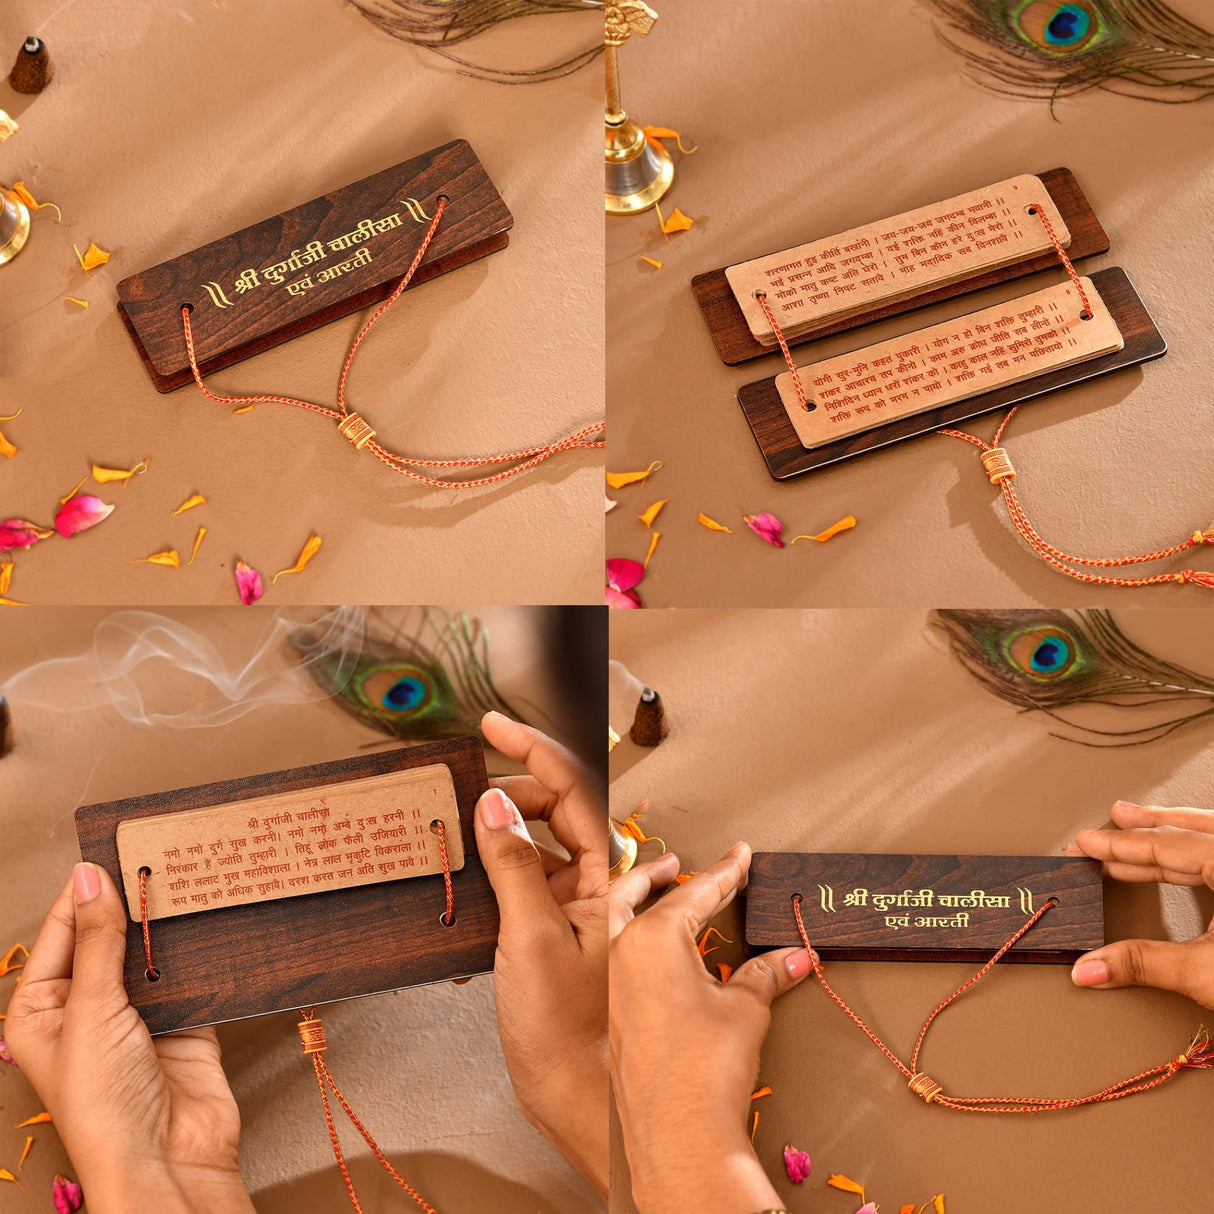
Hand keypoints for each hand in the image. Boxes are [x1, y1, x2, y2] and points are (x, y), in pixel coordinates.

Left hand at [4, 864, 254, 1213]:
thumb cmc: (104, 1106)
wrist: (168, 1161)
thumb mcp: (91, 1011)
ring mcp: (138, 1016)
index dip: (90, 889)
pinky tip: (215, 922)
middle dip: (135, 904)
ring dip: (171, 927)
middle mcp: (88, 1008)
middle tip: (163, 859)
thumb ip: (97, 940)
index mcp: (44, 1008)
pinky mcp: (186, 1022)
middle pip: (111, 937)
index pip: (66, 929)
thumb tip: (88, 876)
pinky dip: (204, 951)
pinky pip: (194, 973)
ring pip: (154, 953)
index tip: (119, 847)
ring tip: (193, 882)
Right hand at [474, 711, 608, 1200]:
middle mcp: (601, 887)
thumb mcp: (531, 937)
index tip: (494, 724)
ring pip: (548, 845)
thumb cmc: (569, 1031)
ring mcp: (582, 911)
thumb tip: (493, 803)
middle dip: (519, 788)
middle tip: (473, 789)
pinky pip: (539, 882)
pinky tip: (489, 867)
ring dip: (512, 827)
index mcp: (605, 877)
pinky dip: (511, 866)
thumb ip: (514, 864)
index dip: (533, 749)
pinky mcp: (562, 937)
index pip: (570, 790)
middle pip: (561, 811)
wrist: (583, 1100)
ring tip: (470, 826)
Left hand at [609, 842, 814, 1213]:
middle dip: (678, 878)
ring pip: (627, 926)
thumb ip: (766, 973)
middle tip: (706, 868)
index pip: (697, 892)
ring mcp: (612, 985)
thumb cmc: (704, 1068)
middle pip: (652, 900)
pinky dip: (643, 942)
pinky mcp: (612, 1014)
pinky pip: (625, 960)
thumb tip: (795, 956)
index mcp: (652, 938)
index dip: (725, 872)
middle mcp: (622, 954)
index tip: (739, 854)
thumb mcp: (744, 1009)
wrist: (676, 1137)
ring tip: (676, 895)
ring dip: (650, 906)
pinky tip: (664, 954)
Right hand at [1067, 800, 1213, 1008]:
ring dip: (1168, 835)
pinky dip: (1195, 851)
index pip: (1166, 845)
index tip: (1086, 843)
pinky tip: (1182, 858)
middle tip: (1105, 827)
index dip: (1119, 845)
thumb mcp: (1205, 974)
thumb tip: (1089, 967)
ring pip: (1209, 837)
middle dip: (1142, 829)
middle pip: (1190, 831)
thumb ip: (1142, 964)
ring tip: (1135, 827)